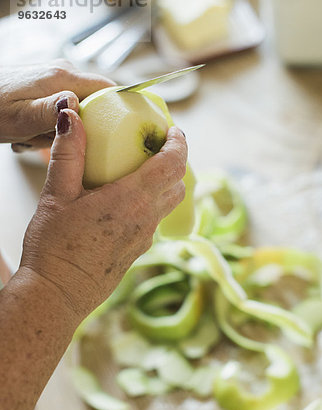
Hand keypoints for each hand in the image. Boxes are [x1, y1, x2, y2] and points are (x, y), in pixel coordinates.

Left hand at [0, 59, 113, 148]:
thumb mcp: (21, 117)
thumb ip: (50, 111)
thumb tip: (75, 104)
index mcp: (62, 77)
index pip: (109, 88)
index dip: (121, 110)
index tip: (122, 133)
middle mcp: (63, 73)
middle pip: (97, 103)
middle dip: (84, 129)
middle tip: (57, 141)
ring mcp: (55, 79)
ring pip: (79, 111)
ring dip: (62, 131)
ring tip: (34, 137)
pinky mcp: (47, 88)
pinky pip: (63, 111)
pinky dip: (50, 127)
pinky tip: (31, 133)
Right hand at [20, 108, 186, 319]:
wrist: (57, 296)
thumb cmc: (54, 249)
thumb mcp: (56, 195)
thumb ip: (68, 153)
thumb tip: (71, 113)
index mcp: (131, 200)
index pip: (173, 164)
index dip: (179, 143)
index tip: (172, 130)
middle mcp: (146, 219)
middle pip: (178, 183)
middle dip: (174, 160)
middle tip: (155, 145)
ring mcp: (144, 238)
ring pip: (168, 203)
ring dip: (164, 182)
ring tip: (140, 169)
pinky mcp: (138, 252)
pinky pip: (154, 220)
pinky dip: (151, 202)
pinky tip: (125, 200)